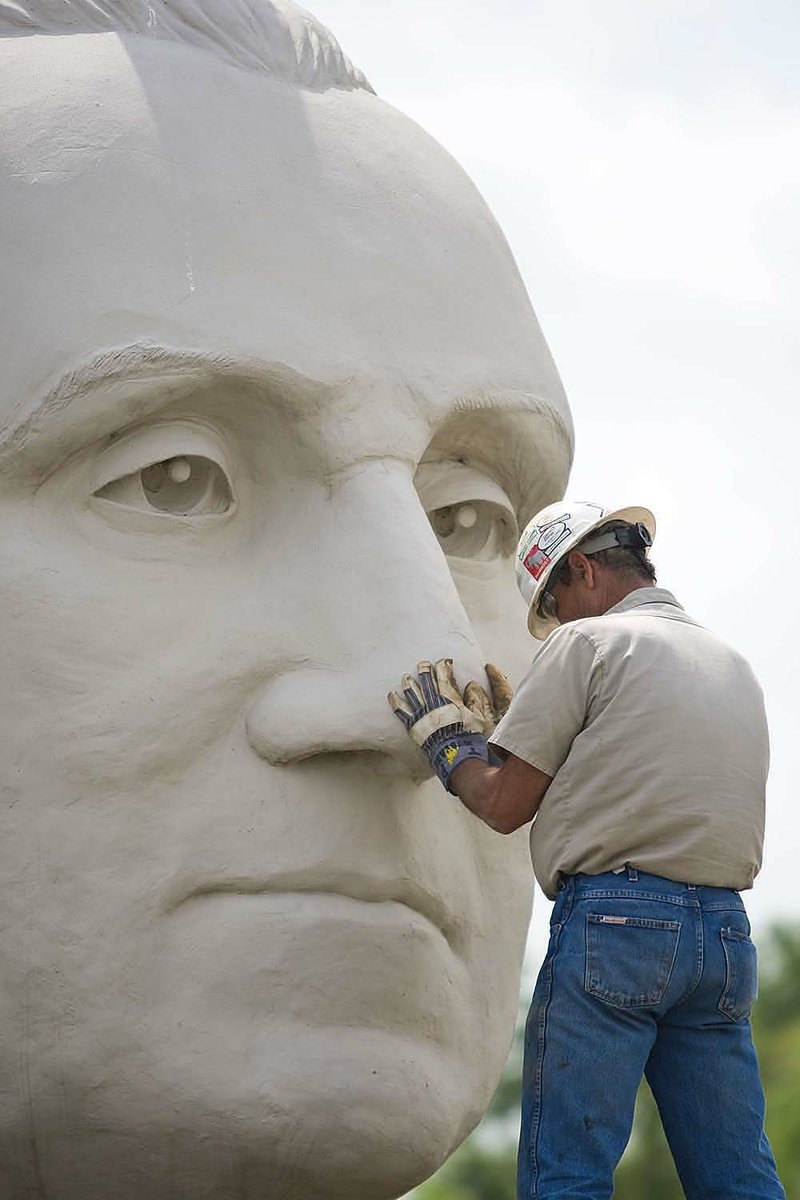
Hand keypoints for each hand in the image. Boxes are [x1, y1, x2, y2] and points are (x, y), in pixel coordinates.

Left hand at [387, 659, 512, 791]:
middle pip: (426, 682)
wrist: (454, 755)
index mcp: (448, 699)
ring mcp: (421, 714)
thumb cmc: (469, 737)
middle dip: (424, 670)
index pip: (444, 677)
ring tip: (405, 676)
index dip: (443, 667)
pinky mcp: (413, 725)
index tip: (444, 661)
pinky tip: (391, 695)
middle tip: (423, 663)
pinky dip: (396, 702)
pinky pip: (401, 711)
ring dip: (408, 683)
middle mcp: (433, 703)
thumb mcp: (479, 716)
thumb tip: (471, 685)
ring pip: (412, 693)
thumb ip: (476, 700)